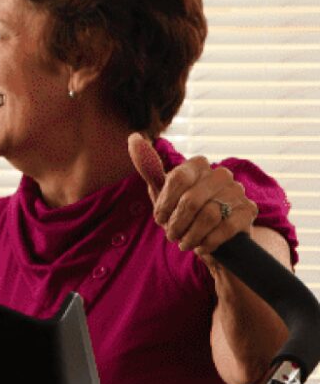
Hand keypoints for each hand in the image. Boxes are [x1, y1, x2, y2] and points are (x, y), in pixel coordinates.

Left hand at [127, 132, 254, 261]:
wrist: (211, 238)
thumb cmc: (182, 214)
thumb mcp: (162, 194)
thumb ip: (149, 168)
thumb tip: (134, 137)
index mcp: (197, 165)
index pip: (177, 178)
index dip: (165, 204)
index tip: (160, 219)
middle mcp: (220, 173)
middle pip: (191, 200)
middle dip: (176, 225)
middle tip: (172, 235)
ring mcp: (237, 191)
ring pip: (209, 215)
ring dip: (190, 236)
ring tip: (185, 242)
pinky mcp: (248, 210)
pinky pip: (225, 228)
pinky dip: (207, 242)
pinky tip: (202, 245)